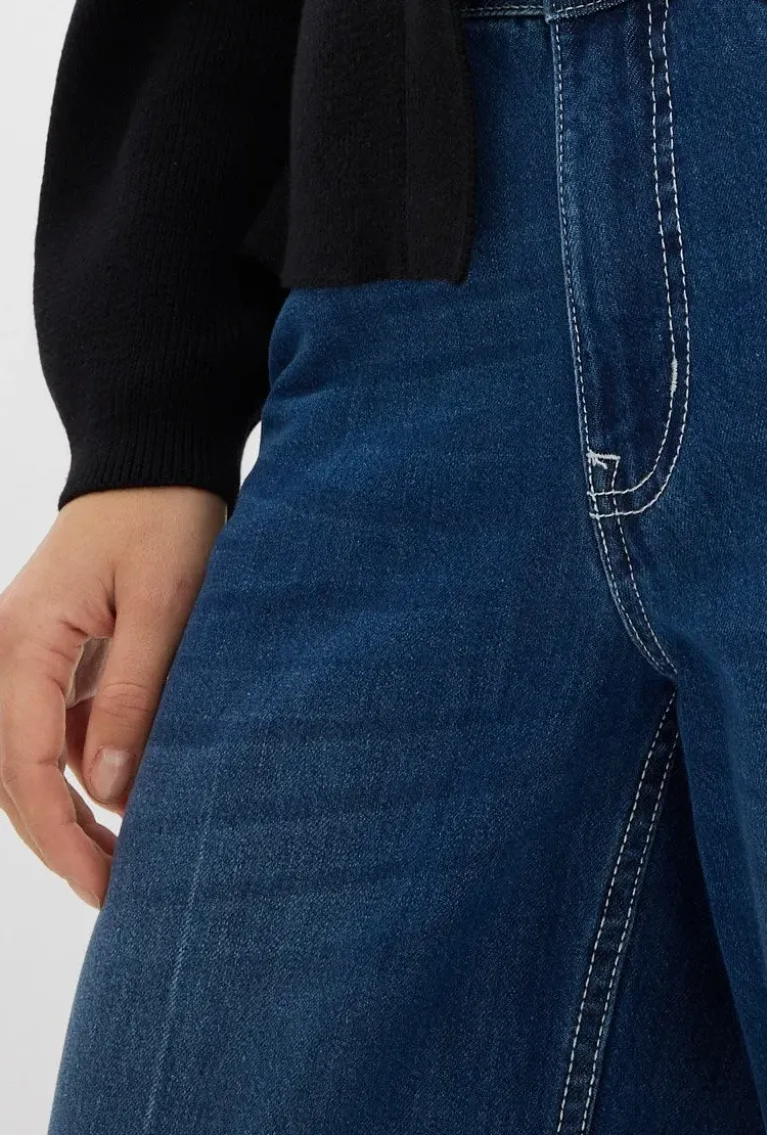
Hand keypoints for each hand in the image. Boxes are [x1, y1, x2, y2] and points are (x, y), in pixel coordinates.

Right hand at [0, 486, 224, 907]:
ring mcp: (18, 656)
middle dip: (57, 840)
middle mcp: (4, 654)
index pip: (25, 767)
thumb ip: (134, 694)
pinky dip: (73, 775)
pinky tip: (117, 805)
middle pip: (10, 775)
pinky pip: (44, 732)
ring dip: (61, 814)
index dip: (62, 836)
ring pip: (22, 761)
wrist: (153, 460)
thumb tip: (107, 792)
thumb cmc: (164, 518)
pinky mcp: (44, 656)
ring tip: (117, 864)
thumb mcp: (163, 603)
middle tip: (114, 892)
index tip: (102, 884)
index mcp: (22, 641)